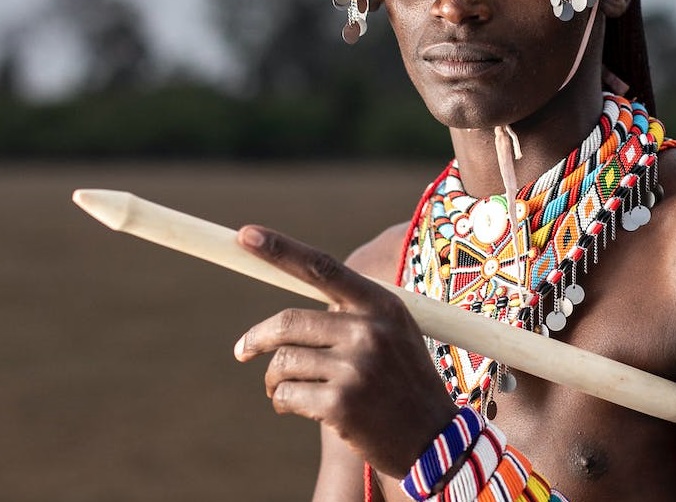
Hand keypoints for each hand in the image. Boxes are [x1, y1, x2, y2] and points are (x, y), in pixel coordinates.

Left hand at [233, 225, 458, 476]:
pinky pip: (286, 394)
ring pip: (283, 361)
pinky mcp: (341, 405)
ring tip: (283, 389)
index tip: (245, 234)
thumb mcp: (393, 333)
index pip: (322, 268)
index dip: (280, 249)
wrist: (433, 440)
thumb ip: (352, 313)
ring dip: (273, 378)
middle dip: (257, 338)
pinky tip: (295, 408)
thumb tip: (293, 308)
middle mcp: (370, 331)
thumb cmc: (403, 383)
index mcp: (382, 305)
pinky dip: (281, 401)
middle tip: (242, 351)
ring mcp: (356, 368)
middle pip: (288, 321)